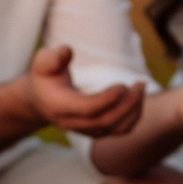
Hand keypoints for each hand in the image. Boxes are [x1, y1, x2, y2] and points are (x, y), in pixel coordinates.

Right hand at [22, 45, 144, 137]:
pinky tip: (138, 99)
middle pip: (106, 121)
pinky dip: (133, 117)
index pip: (87, 109)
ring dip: (134, 110)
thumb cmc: (45, 77)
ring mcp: (86, 130)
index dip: (107, 100)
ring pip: (116, 128)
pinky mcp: (96, 131)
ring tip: (141, 88)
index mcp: (60, 106)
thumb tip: (66, 52)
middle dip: (128, 103)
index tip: (123, 85)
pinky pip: (120, 130)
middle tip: (140, 84)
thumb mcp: (42, 63)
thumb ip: (52, 58)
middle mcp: (73, 123)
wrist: (41, 101)